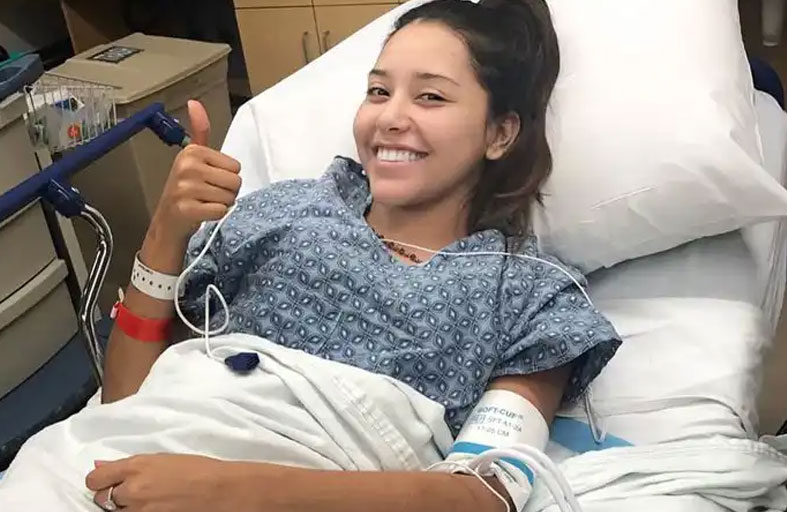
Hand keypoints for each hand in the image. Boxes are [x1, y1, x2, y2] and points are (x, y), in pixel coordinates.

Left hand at [87, 454, 260, 511]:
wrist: (221, 490)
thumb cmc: (198, 470)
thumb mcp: (163, 459)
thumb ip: (130, 466)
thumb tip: (102, 467)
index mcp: (136, 467)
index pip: (95, 480)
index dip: (100, 481)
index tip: (107, 482)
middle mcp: (132, 491)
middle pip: (102, 499)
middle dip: (114, 496)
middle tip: (133, 493)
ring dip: (126, 508)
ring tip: (147, 502)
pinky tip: (155, 508)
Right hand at [148, 99, 241, 243]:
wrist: (168, 220)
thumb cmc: (187, 188)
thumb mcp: (194, 157)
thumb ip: (199, 131)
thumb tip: (194, 102)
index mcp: (192, 152)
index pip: (236, 168)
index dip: (227, 177)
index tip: (208, 179)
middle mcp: (187, 167)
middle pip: (236, 182)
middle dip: (227, 192)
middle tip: (207, 194)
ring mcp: (185, 188)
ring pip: (230, 198)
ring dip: (221, 204)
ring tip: (203, 202)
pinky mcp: (186, 209)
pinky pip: (221, 211)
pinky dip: (215, 215)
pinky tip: (200, 213)